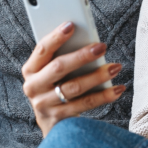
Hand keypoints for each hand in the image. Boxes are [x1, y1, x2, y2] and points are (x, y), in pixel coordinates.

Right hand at [22, 21, 124, 136]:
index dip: (56, 37)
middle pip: (59, 68)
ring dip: (97, 76)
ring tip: (115, 67)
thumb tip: (87, 41)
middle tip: (102, 46)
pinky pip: (85, 104)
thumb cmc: (55, 87)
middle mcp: (33, 87)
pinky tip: (117, 89)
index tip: (71, 25)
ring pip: (74, 87)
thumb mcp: (51, 72)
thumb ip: (61, 57)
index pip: (42, 49)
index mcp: (30, 70)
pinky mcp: (59, 118)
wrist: (51, 122)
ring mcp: (45, 105)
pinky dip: (103, 96)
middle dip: (82, 56)